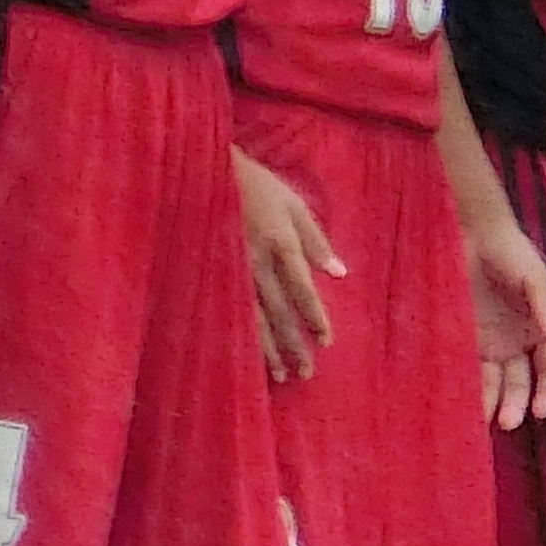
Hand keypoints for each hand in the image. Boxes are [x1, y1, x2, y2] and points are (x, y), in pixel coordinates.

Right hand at [235, 148, 343, 381]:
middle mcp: (257, 261)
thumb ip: (317, 240)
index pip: (302, 289)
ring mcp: (232, 269)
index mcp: (281, 243)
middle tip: (307, 374)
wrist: (204, 170)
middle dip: (294, 344)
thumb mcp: (294, 204)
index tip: (326, 342)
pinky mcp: (214, 271)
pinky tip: (248, 354)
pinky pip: (231, 309)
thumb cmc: (256, 185)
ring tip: (281, 376)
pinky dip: (242, 333)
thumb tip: (340, 275)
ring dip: (269, 349)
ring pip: (253, 317)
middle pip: (279, 312)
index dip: (314, 317)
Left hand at [464, 203, 545, 428]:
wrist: (471, 233)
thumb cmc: (510, 251)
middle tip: (508, 422)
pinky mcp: (465, 339)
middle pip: (522, 384)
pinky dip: (470, 388)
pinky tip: (465, 405)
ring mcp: (491, 343)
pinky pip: (469, 370)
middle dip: (517, 404)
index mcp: (541, 330)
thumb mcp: (534, 277)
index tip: (541, 411)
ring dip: (493, 404)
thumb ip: (545, 309)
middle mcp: (518, 343)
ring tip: (485, 423)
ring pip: (496, 383)